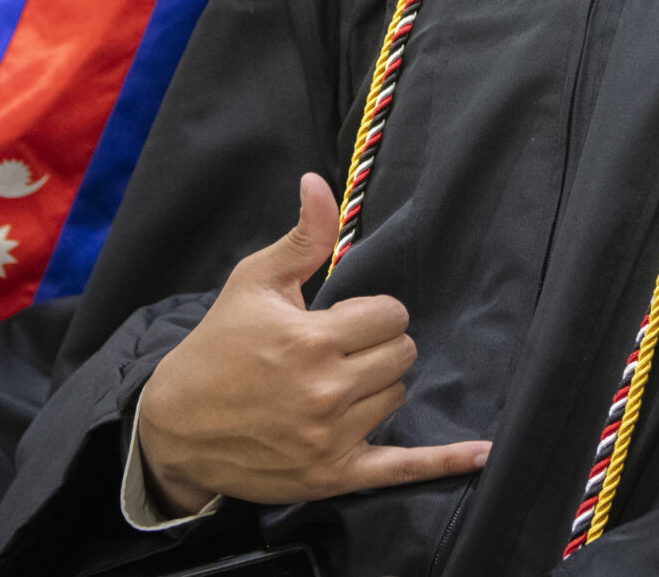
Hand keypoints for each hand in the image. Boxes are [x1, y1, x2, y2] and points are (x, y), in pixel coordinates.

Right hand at [134, 173, 489, 513]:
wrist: (176, 425)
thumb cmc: (218, 345)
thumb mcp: (254, 282)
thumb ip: (302, 238)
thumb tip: (320, 182)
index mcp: (311, 340)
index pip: (390, 315)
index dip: (372, 311)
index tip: (344, 317)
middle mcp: (325, 392)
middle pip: (401, 354)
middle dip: (378, 345)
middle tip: (341, 349)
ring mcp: (330, 439)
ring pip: (397, 397)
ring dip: (377, 387)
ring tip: (334, 384)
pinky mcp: (333, 476)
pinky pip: (402, 469)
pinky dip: (443, 461)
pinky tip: (482, 453)